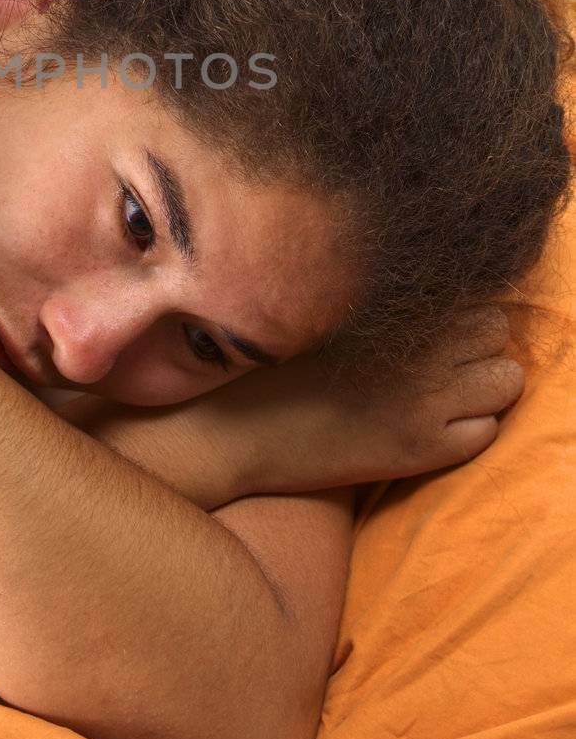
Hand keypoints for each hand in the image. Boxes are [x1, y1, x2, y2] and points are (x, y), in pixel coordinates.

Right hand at [208, 308, 525, 498]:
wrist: (232, 429)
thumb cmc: (268, 363)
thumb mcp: (320, 309)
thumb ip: (378, 299)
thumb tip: (434, 291)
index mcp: (388, 302)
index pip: (469, 291)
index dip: (454, 311)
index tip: (428, 328)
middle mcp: (415, 344)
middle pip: (495, 328)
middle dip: (475, 342)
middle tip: (436, 361)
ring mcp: (423, 398)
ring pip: (507, 379)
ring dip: (483, 385)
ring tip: (438, 394)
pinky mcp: (420, 447)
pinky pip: (487, 431)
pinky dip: (467, 430)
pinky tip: (424, 428)